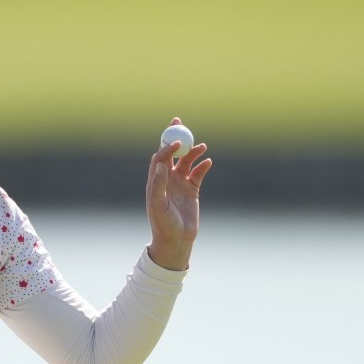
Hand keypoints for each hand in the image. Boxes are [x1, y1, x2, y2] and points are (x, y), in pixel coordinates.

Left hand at [145, 117, 211, 270]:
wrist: (176, 239)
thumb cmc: (163, 223)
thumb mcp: (158, 204)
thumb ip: (158, 184)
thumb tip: (160, 163)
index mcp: (156, 180)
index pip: (160, 157)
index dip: (167, 147)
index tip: (176, 142)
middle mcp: (167, 179)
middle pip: (172, 153)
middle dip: (176, 137)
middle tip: (181, 123)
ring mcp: (180, 183)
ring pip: (187, 161)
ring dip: (193, 152)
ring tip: (202, 147)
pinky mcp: (193, 190)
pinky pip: (198, 173)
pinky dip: (203, 166)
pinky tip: (208, 162)